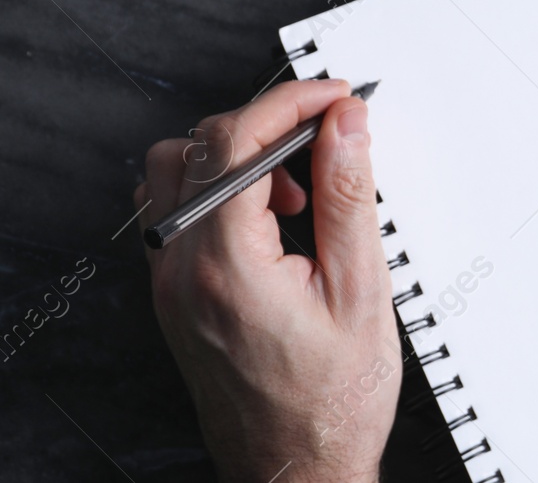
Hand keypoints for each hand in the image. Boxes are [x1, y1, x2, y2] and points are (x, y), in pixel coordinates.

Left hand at [136, 80, 399, 482]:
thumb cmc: (334, 400)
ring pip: (171, 173)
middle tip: (326, 135)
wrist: (298, 469)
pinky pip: (173, 214)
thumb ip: (348, 197)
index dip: (290, 102)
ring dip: (233, 157)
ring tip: (293, 189)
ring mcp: (170, 285)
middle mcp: (182, 270)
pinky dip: (216, 191)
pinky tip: (266, 219)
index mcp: (227, 265)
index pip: (236, 141)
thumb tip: (345, 124)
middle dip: (265, 123)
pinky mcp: (175, 297)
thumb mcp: (362, 291)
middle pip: (196, 145)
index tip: (335, 96)